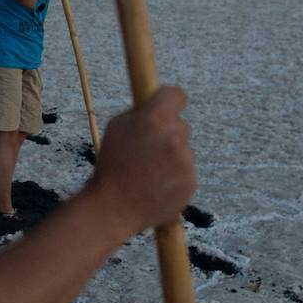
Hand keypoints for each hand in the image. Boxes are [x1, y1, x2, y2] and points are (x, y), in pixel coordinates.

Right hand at [87, 86, 194, 234]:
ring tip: (149, 172)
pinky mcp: (191, 181)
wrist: (114, 207)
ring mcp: (186, 161)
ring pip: (184, 149)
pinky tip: (157, 184)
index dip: (168, 100)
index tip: (163, 107)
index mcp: (156, 118)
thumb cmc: (111, 164)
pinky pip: (186, 171)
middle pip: (180, 124)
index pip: (176, 94)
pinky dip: (174, 176)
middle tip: (147, 148)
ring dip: (171, 155)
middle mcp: (175, 136)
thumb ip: (141, 112)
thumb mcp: (117, 127)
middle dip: (167, 132)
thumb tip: (156, 104)